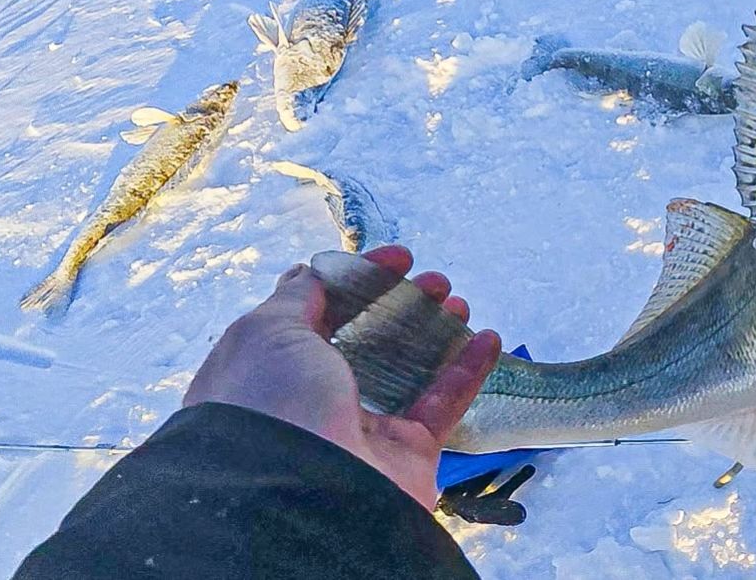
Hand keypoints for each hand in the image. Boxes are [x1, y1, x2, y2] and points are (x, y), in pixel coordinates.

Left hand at [183, 245, 501, 507]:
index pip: (314, 314)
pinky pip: (441, 405)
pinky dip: (468, 370)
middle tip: (432, 280)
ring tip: (457, 300)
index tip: (396, 258)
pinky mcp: (405, 452)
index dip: (355, 280)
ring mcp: (360, 428)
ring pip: (406, 368)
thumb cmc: (274, 405)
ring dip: (436, 330)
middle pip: (366, 338)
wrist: (303, 496)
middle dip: (401, 302)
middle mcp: (311, 400)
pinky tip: (488, 338)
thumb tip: (312, 272)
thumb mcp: (267, 334)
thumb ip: (296, 297)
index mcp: (269, 371)